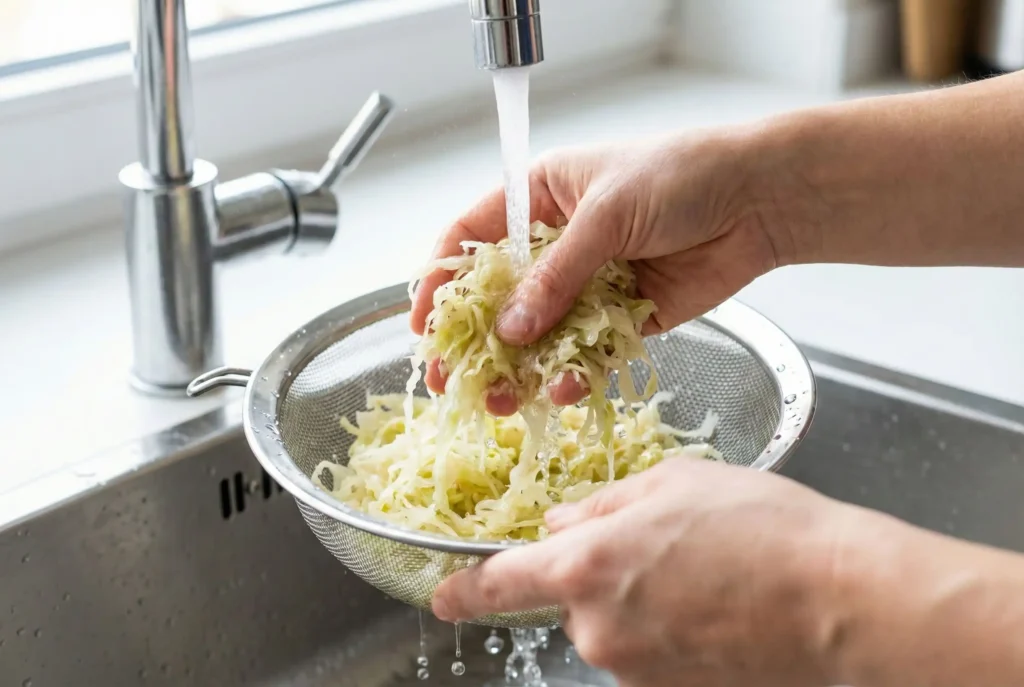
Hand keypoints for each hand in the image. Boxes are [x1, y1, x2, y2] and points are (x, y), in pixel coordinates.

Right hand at [411, 131, 783, 414]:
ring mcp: (590, 283)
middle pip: (501, 297)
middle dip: (476, 340)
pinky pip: (587, 352)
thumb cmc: (682, 176)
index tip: (421, 323)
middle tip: (452, 380)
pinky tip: (562, 390)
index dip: (441, 280)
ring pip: (541, 334)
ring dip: (520, 368)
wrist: (759, 200)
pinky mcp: (624, 317)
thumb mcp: (606, 214)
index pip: (472, 238)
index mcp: (540, 198)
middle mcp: (558, 244)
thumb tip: (510, 328)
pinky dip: (574, 374)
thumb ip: (556, 275)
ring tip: (502, 400)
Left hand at [431, 458, 857, 686]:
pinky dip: (675, 632)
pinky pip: (655, 653)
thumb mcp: (673, 482)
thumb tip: (564, 525)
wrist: (840, 601)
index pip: (501, 583)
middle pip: (576, 599)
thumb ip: (602, 505)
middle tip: (671, 548)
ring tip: (712, 576)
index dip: (466, 590)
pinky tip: (723, 608)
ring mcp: (637, 670)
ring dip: (647, 602)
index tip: (443, 597)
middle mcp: (598, 630)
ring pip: (620, 626)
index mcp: (586, 568)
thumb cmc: (762, 528)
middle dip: (606, 575)